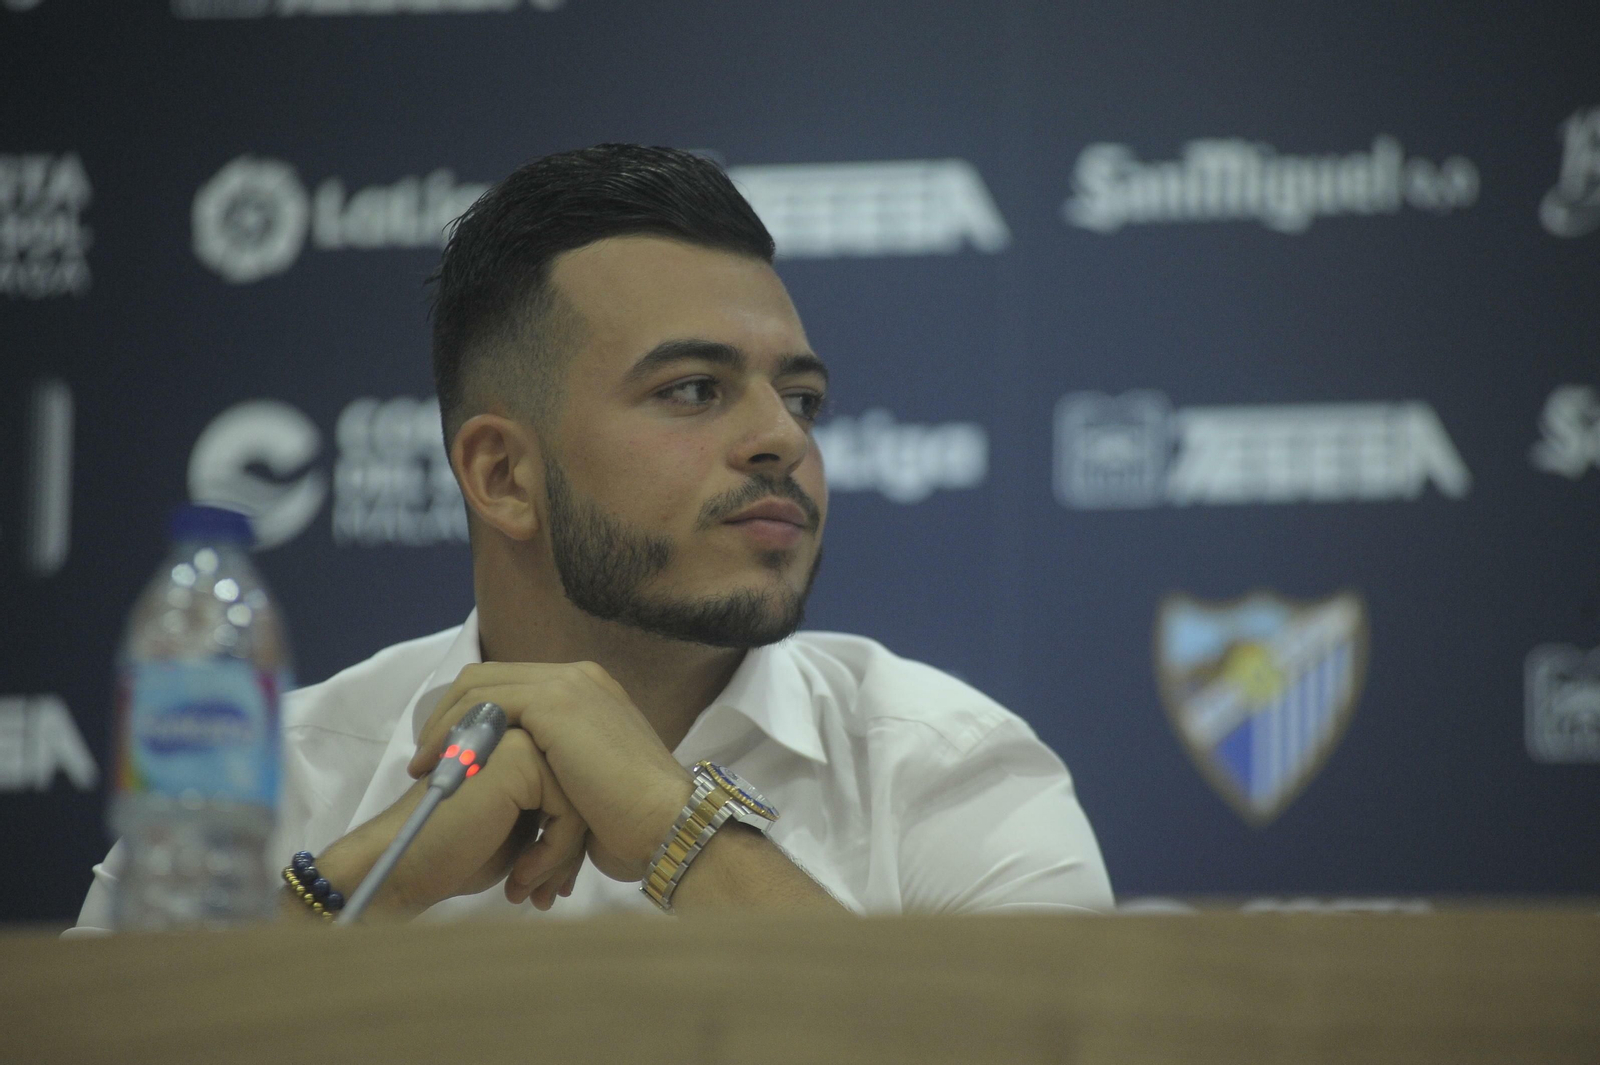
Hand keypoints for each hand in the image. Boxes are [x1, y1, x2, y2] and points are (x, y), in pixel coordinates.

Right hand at [314, 724, 586, 917]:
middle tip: (542, 892)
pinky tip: (522, 878)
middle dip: (567, 851)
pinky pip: (568, 811)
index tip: (545, 880)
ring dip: (559, 858)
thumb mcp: (519, 831)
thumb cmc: (456, 854)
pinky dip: (553, 854)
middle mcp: (524, 732)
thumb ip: (551, 809)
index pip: (576, 788)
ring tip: (531, 890)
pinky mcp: (521, 759)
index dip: (566, 840)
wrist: (405, 866)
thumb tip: (608, 824)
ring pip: (580, 803)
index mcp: (523, 743)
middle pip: (582, 793)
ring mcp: (521, 739)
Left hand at [407, 661, 693, 883]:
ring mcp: (569, 684)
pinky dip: (457, 734)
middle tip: (423, 764)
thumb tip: (524, 789)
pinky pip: (486, 704)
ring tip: (425, 772)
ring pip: (479, 687)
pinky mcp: (558, 701)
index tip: (443, 760)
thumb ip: (556, 770)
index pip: (508, 686)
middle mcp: (578, 677)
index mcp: (587, 692)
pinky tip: (446, 770)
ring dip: (443, 728)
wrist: (667, 825)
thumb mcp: (587, 787)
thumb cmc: (632, 823)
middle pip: (487, 678)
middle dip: (446, 719)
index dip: (466, 718)